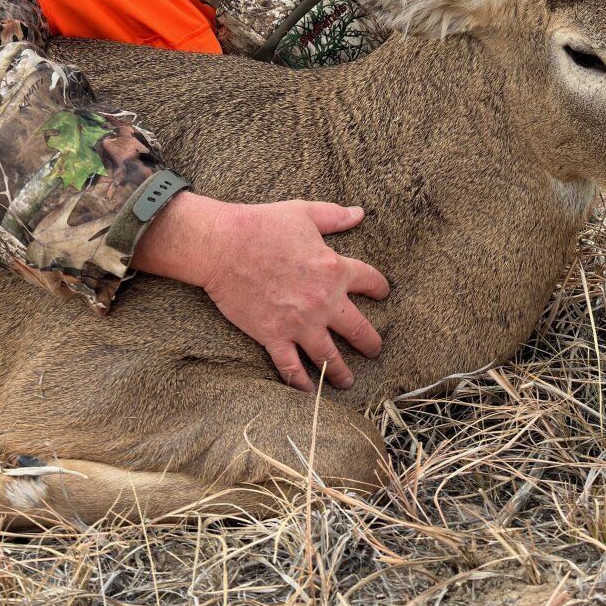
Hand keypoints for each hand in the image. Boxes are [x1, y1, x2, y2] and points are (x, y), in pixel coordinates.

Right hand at [132, 192, 388, 390]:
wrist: (223, 246)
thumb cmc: (262, 224)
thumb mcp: (304, 213)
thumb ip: (335, 216)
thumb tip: (359, 213)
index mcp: (335, 269)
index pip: (370, 282)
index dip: (379, 288)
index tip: (382, 294)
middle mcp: (324, 302)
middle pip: (359, 330)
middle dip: (370, 343)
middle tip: (374, 350)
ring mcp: (299, 323)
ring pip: (330, 357)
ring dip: (342, 372)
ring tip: (348, 382)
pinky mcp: (273, 336)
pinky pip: (292, 368)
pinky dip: (302, 383)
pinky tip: (310, 391)